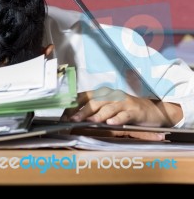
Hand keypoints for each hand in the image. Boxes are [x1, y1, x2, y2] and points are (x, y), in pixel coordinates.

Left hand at [61, 87, 182, 126]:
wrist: (151, 111)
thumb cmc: (124, 110)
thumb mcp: (108, 109)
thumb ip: (93, 112)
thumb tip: (74, 120)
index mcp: (102, 94)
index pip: (84, 96)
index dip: (74, 105)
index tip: (64, 115)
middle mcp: (112, 96)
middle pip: (94, 102)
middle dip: (82, 111)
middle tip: (73, 120)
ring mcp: (123, 102)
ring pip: (108, 108)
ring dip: (97, 115)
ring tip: (89, 122)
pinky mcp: (134, 111)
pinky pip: (124, 115)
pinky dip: (117, 119)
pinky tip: (111, 123)